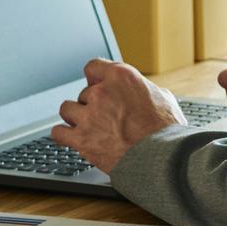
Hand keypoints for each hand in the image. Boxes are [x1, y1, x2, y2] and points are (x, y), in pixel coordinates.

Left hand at [51, 60, 184, 173]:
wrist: (162, 158)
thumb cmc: (168, 131)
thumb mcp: (164, 99)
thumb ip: (145, 91)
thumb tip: (144, 93)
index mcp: (122, 77)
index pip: (94, 67)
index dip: (95, 77)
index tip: (96, 84)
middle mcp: (102, 93)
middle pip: (84, 92)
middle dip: (93, 104)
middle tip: (105, 116)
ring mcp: (89, 116)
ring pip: (67, 109)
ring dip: (75, 117)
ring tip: (87, 126)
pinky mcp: (81, 139)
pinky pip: (58, 132)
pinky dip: (64, 135)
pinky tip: (71, 138)